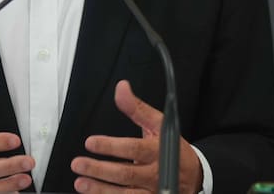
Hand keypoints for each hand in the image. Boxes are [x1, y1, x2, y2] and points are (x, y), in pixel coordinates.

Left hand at [71, 80, 202, 193]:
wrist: (195, 175)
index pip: (134, 149)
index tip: (90, 142)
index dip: (111, 146)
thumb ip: (137, 108)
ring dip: (101, 190)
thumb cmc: (174, 148)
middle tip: (78, 164)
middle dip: (100, 170)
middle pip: (126, 174)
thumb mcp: (160, 124)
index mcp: (159, 151)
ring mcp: (153, 192)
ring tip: (81, 183)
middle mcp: (156, 174)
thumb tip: (121, 89)